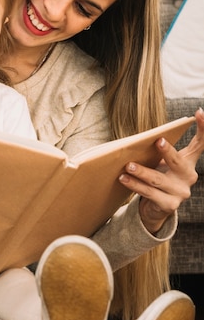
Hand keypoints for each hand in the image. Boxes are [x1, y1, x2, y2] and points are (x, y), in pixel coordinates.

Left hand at [119, 108, 203, 233]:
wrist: (154, 207)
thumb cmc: (157, 176)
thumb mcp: (160, 162)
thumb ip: (157, 151)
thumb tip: (138, 140)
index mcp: (188, 162)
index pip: (200, 143)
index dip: (202, 128)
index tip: (199, 112)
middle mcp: (189, 176)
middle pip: (178, 161)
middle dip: (167, 151)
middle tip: (157, 140)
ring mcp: (181, 192)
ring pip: (158, 179)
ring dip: (141, 172)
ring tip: (128, 166)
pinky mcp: (170, 205)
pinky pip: (150, 193)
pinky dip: (135, 185)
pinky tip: (124, 179)